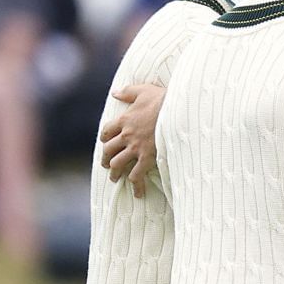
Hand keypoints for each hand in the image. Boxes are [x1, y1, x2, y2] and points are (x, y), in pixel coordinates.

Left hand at [100, 83, 166, 197]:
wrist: (178, 110)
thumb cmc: (163, 99)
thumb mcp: (144, 90)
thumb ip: (128, 92)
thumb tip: (115, 92)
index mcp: (124, 120)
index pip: (107, 131)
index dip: (105, 138)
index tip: (106, 142)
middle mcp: (126, 135)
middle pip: (108, 150)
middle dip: (105, 158)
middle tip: (106, 164)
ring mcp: (136, 148)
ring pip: (118, 163)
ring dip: (114, 173)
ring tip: (115, 179)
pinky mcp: (147, 157)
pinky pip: (137, 174)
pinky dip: (136, 185)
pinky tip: (138, 193)